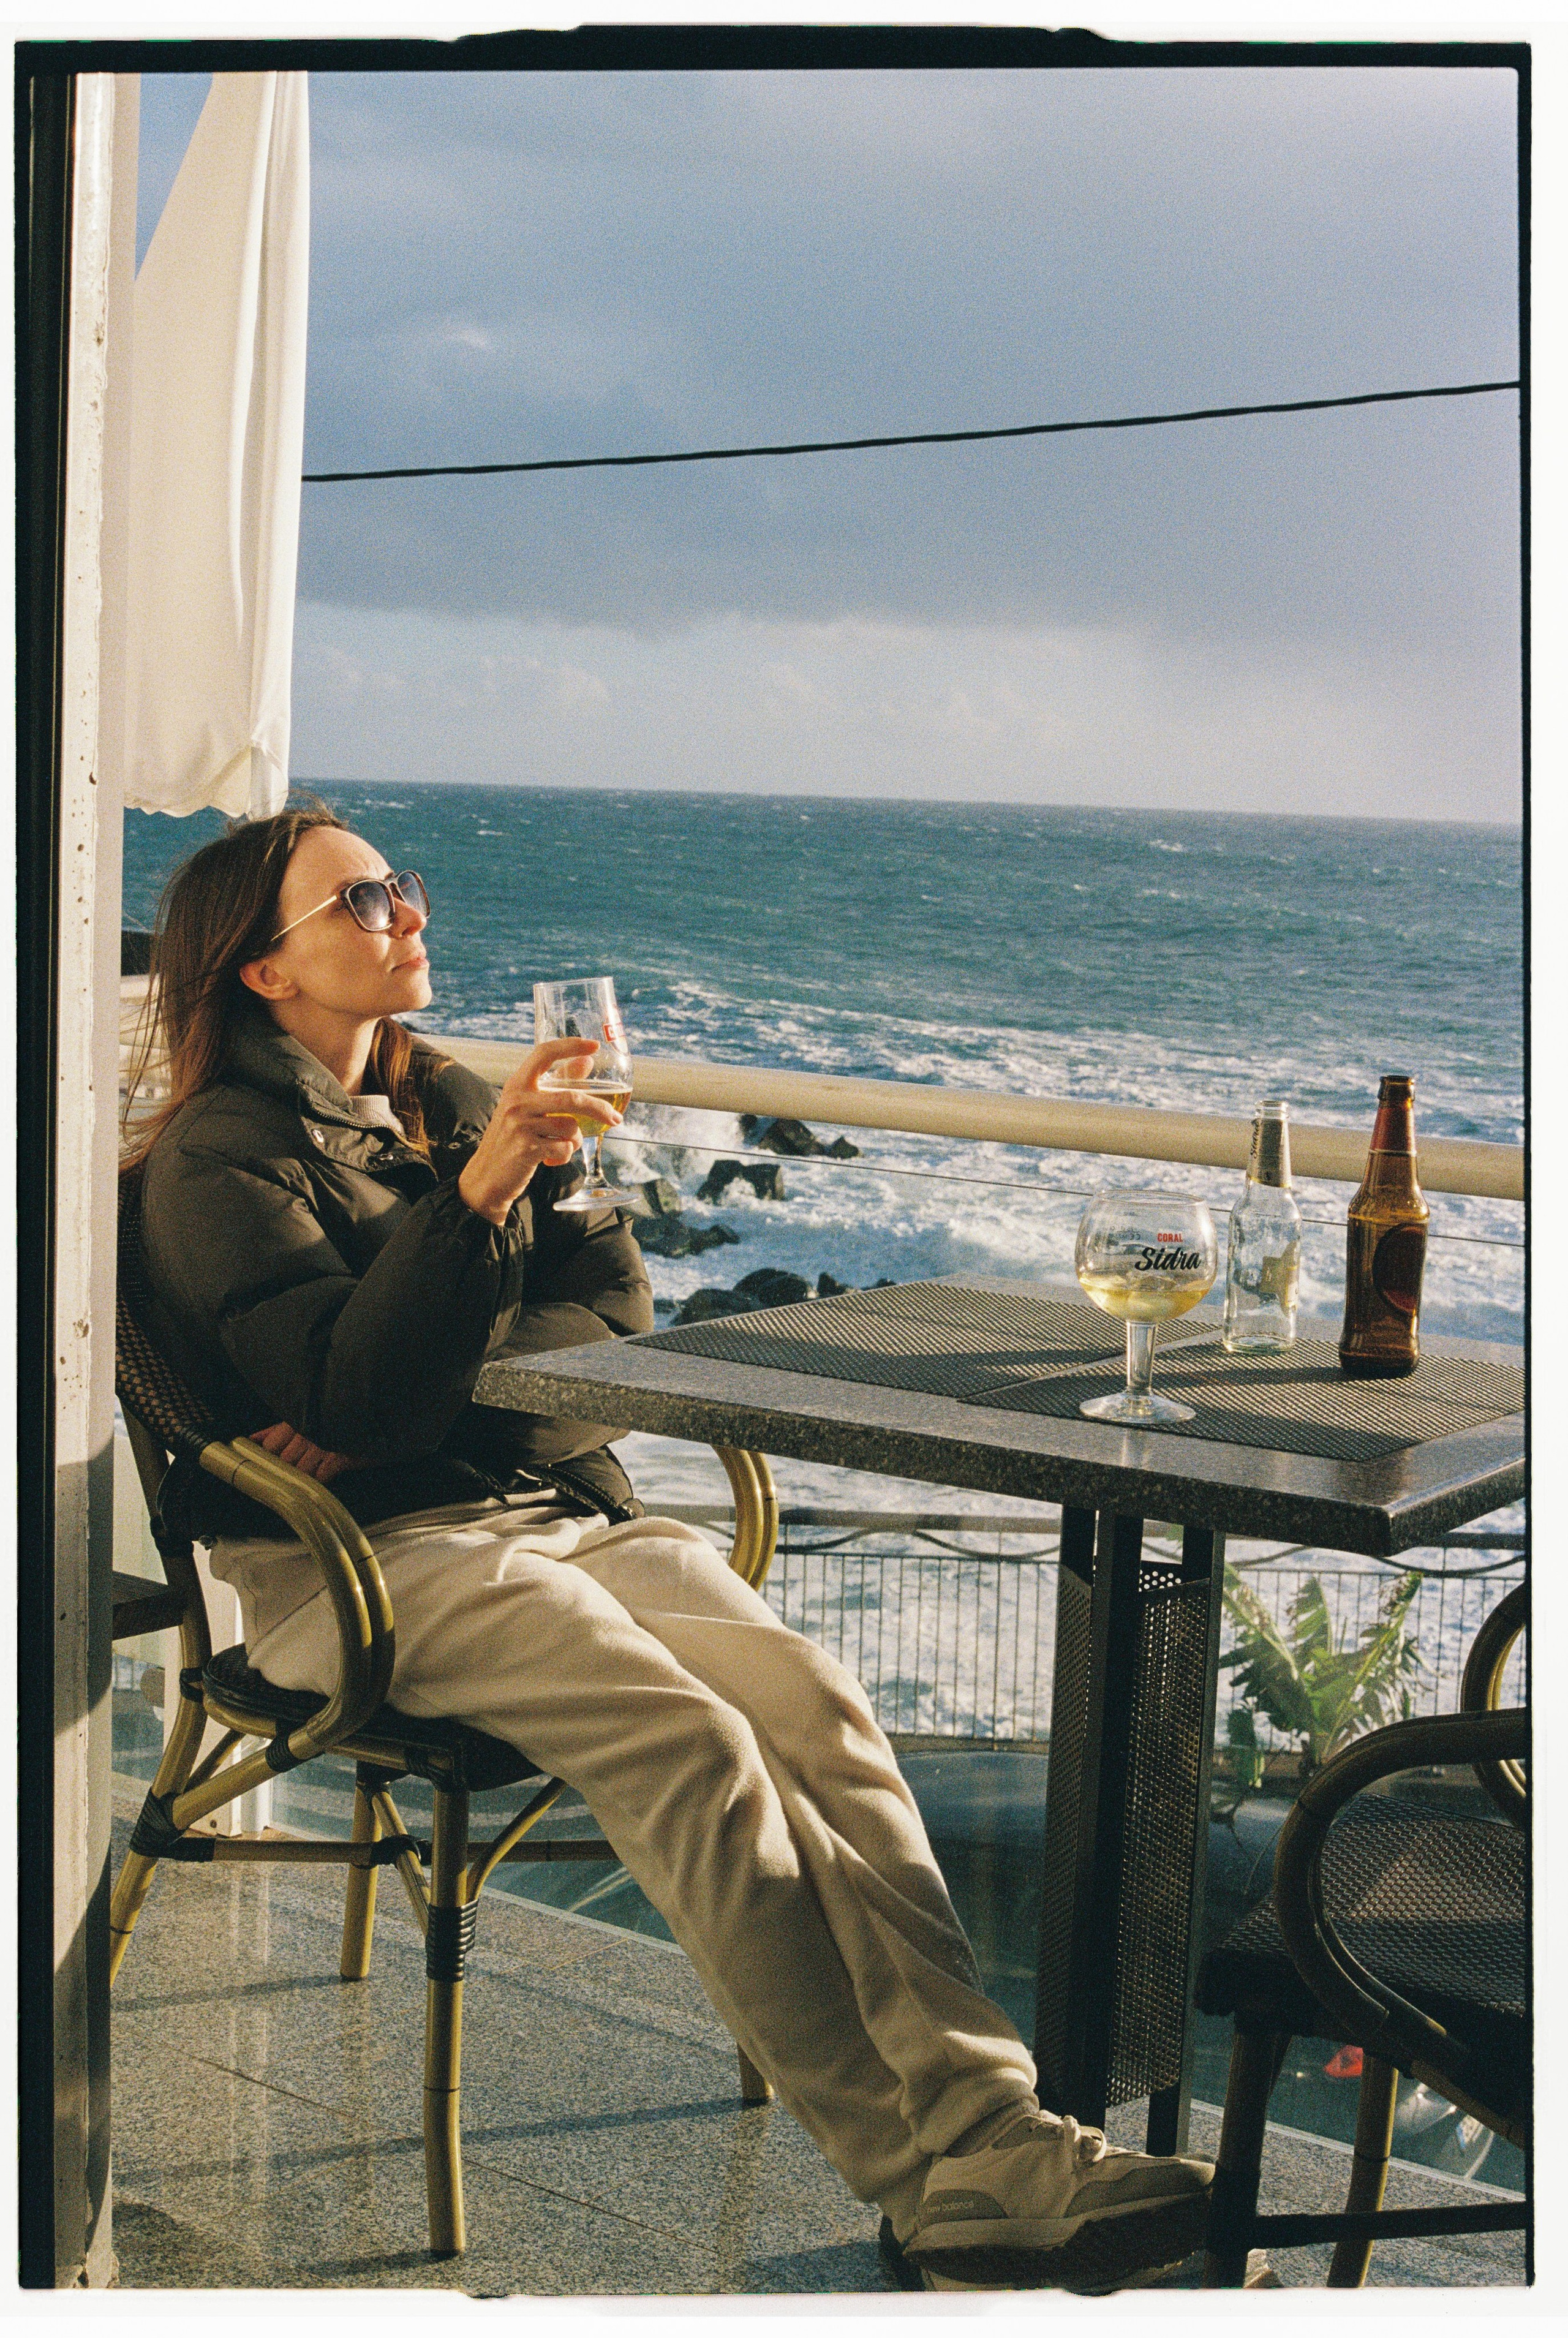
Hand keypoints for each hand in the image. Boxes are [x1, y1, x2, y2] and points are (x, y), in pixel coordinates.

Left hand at [246, 1421, 356, 1482]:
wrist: (374, 1420)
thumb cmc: (337, 1421)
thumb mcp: (305, 1420)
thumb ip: (277, 1430)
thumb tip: (252, 1438)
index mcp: (297, 1421)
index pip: (270, 1445)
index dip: (272, 1456)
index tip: (277, 1460)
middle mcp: (308, 1432)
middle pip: (284, 1460)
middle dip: (289, 1468)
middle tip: (300, 1467)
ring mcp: (324, 1445)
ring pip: (300, 1471)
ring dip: (306, 1475)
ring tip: (315, 1469)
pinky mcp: (340, 1457)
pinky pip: (321, 1477)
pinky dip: (321, 1479)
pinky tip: (327, 1472)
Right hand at [457, 1036, 624, 1226]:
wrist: (487, 1176)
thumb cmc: (511, 1138)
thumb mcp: (528, 1107)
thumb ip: (556, 1084)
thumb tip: (586, 1062)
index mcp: (517, 1085)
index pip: (544, 1053)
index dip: (570, 1045)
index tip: (594, 1045)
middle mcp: (517, 1101)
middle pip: (572, 1098)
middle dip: (600, 1109)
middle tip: (615, 1119)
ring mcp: (520, 1125)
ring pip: (571, 1127)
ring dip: (574, 1140)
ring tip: (560, 1145)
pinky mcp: (527, 1149)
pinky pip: (565, 1149)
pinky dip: (565, 1156)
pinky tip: (550, 1159)